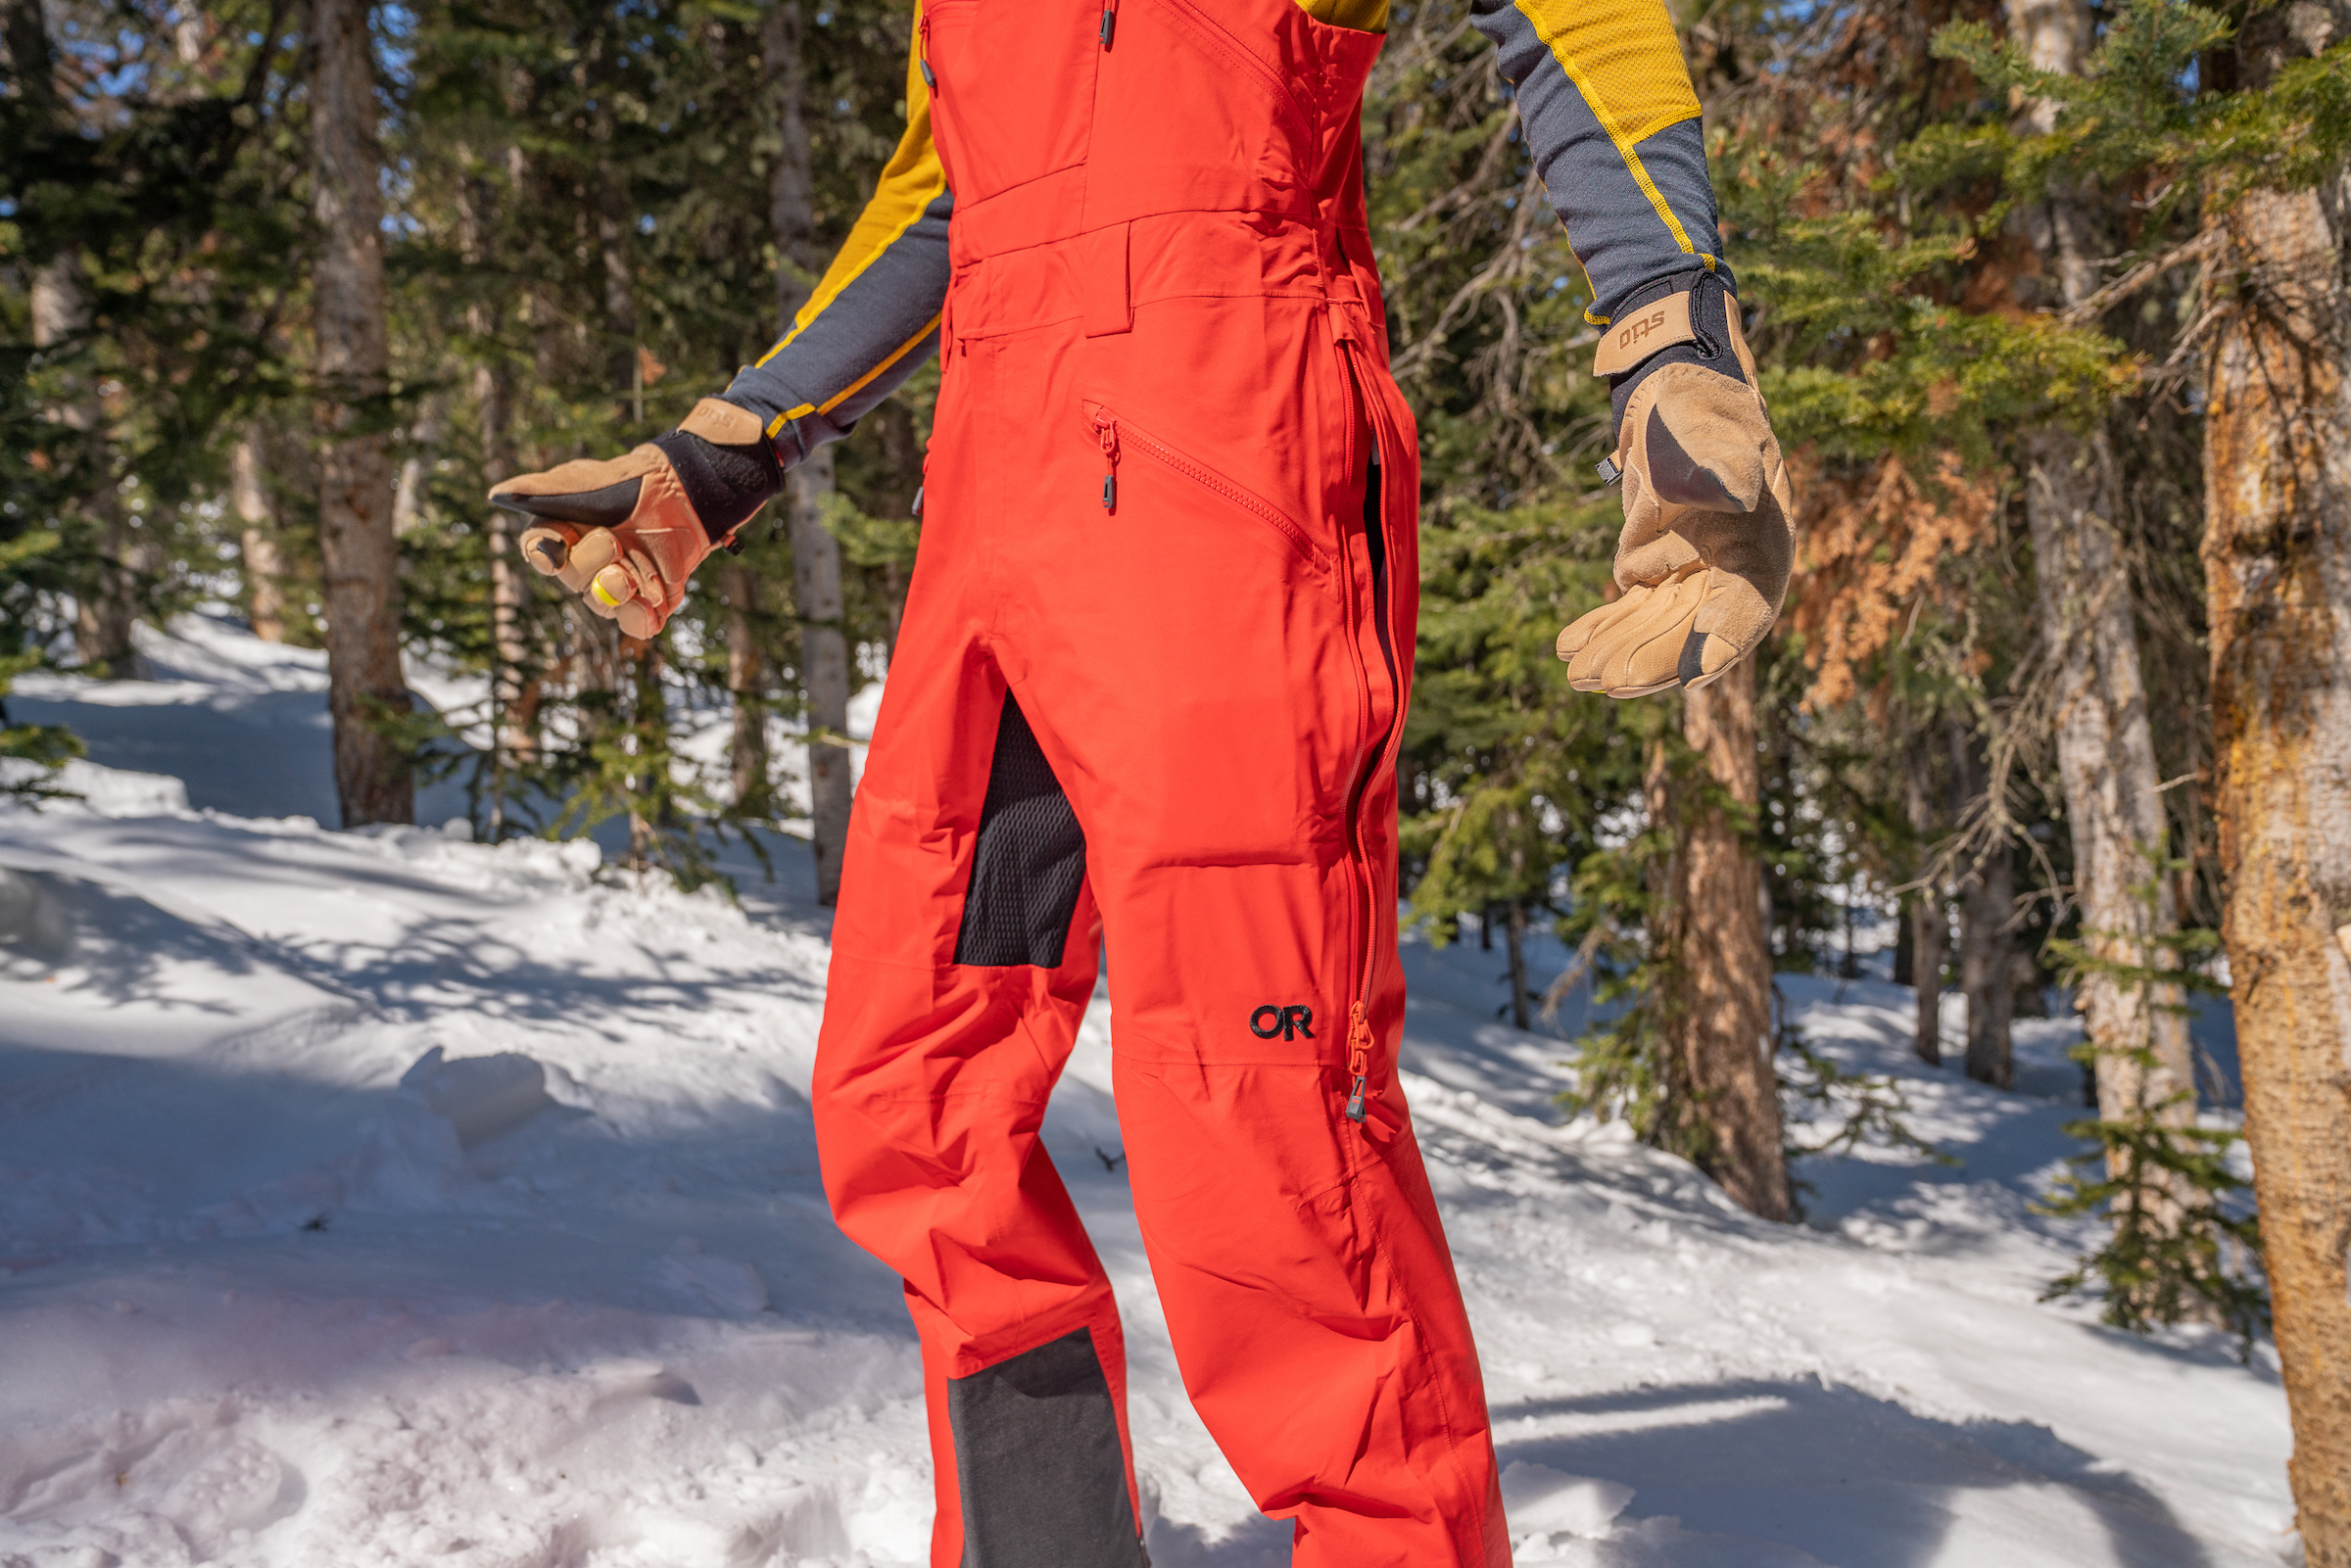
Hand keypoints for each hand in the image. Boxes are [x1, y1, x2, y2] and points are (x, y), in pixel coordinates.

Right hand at [489, 398, 781, 638]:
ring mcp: (615, 587)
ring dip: (616, 590)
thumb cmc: (626, 483)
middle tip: (613, 542)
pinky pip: (637, 624)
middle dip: (591, 564)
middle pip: (574, 581)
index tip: (557, 547)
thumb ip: (544, 489)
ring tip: (632, 574)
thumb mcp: (583, 480)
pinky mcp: (647, 602)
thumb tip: (499, 494)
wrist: (683, 493)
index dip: (545, 555)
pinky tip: (649, 608)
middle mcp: (583, 567)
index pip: (541, 554)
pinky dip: (640, 619)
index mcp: (560, 537)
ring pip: (603, 604)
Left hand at [1556, 277, 1794, 697]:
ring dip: (1619, 652)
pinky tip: (1568, 646)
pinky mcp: (1658, 573)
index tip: (1693, 675)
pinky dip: (1603, 628)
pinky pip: (1632, 611)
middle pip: (1692, 631)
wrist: (1671, 400)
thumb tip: (1731, 493)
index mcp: (1761, 544)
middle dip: (1651, 659)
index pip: (1748, 607)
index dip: (1723, 642)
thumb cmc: (1698, 408)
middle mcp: (1732, 571)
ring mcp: (1694, 576)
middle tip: (1608, 681)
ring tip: (1578, 675)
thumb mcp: (1708, 428)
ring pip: (1656, 629)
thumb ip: (1717, 463)